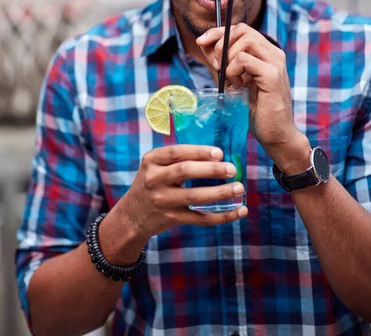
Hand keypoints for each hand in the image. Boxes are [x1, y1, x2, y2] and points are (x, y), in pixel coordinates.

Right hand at [120, 144, 246, 240]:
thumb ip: (178, 158)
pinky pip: (201, 218)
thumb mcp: (155, 166)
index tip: (219, 152)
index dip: (199, 152)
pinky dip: (222, 216)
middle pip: (185, 172)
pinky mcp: (171, 219)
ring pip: (195, 197)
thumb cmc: (152, 183)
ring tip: (239, 188)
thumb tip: (217, 153)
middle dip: (211, 170)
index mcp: (151, 160)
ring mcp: (162, 201)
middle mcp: (154, 179)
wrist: (131, 215)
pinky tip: (238, 211)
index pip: (176, 152)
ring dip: (220, 193)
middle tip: (232, 169)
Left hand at [196, 23, 309, 166]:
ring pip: (244, 41)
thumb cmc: (256, 111)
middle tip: (217, 67)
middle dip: (221, 44)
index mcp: (266, 53)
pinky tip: (237, 86)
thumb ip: (222, 62)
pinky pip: (244, 59)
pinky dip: (233, 70)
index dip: (218, 31)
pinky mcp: (272, 75)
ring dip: (228, 59)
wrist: (275, 135)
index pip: (241, 28)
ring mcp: (275, 63)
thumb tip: (204, 43)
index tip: (201, 41)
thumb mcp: (233, 81)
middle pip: (242, 30)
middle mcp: (274, 53)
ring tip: (231, 80)